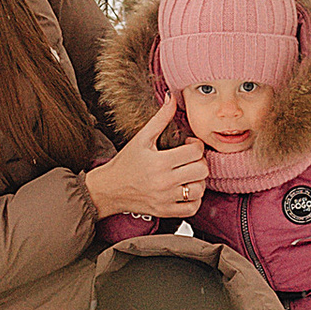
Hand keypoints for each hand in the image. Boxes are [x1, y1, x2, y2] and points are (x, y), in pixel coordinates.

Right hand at [85, 96, 208, 222]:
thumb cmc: (125, 162)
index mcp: (160, 162)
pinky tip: (186, 189)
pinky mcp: (165, 211)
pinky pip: (192, 208)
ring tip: (189, 174)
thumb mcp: (141, 138)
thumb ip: (160, 118)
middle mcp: (164, 182)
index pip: (195, 151)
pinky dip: (194, 199)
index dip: (196, 144)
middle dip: (199, 161)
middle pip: (201, 170)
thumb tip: (172, 98)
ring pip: (199, 190)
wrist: (109, 189)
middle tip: (190, 159)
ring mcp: (165, 199)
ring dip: (198, 180)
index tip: (188, 144)